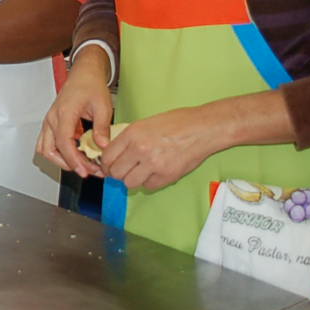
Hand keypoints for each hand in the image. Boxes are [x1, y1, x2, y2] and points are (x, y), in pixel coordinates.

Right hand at [38, 49, 113, 176]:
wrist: (84, 74)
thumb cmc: (90, 85)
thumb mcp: (103, 106)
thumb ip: (102, 127)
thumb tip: (103, 146)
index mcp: (64, 112)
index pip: (63, 142)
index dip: (73, 160)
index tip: (84, 170)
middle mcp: (53, 118)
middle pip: (50, 150)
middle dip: (68, 164)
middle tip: (87, 170)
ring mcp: (50, 122)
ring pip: (45, 149)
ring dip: (61, 160)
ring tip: (81, 164)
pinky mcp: (52, 124)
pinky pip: (48, 144)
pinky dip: (59, 153)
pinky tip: (75, 154)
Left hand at [96, 107, 217, 190]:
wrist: (202, 128)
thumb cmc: (178, 123)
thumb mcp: (146, 123)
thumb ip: (129, 138)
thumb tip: (114, 152)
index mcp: (133, 134)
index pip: (107, 156)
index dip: (106, 164)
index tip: (109, 166)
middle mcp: (140, 149)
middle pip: (116, 173)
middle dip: (117, 174)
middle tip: (123, 171)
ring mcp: (153, 164)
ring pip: (129, 183)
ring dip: (133, 179)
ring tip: (140, 172)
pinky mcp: (167, 176)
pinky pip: (148, 186)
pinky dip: (149, 182)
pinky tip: (155, 172)